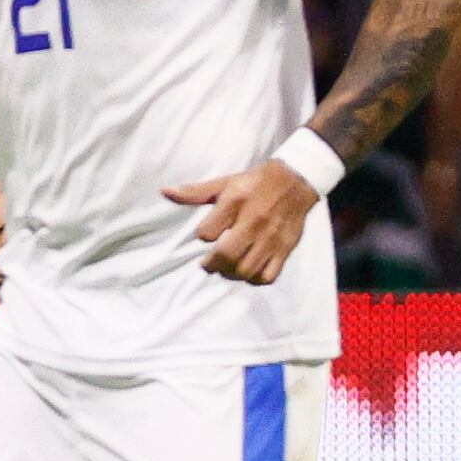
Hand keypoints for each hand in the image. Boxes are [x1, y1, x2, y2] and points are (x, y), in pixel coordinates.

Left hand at [162, 158, 318, 284]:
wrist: (296, 181)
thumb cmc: (254, 183)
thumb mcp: (224, 183)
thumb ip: (194, 192)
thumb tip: (164, 192)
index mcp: (235, 202)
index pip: (207, 232)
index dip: (203, 235)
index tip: (207, 235)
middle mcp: (253, 221)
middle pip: (226, 256)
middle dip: (211, 265)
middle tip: (209, 264)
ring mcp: (271, 238)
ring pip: (246, 270)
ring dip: (231, 274)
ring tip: (227, 267)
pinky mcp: (285, 249)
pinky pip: (268, 276)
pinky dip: (254, 279)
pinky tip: (248, 270)